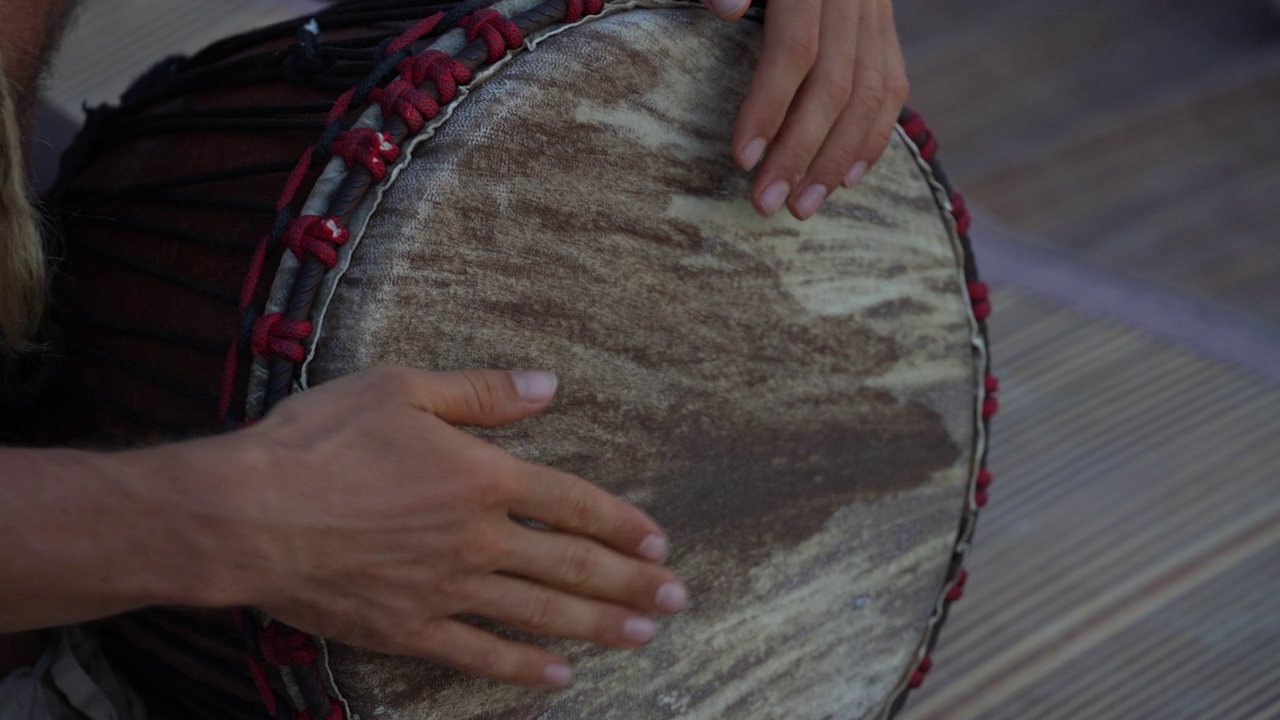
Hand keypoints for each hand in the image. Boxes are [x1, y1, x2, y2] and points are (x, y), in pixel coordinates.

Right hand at [210, 366, 684, 687]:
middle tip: (677, 598)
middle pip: (572, 564)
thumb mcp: (403, 389)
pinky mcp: (409, 629)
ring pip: (540, 613)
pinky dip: (523, 668)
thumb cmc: (320, 441)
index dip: (621, 522)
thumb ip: (483, 392)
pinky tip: (559, 676)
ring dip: (599, 625)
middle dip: (631, 582)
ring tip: (644, 635)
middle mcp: (478, 539)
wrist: (246, 514)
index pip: (573, 501)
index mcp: (483, 477)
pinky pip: (480, 655)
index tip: (658, 540)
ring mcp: (447, 591)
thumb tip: (548, 385)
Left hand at [705, 0, 908, 219]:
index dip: (769, 106)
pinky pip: (892, 84)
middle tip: (767, 205)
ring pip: (872, 92)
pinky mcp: (886, 20)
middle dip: (801, 151)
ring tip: (804, 207)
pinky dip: (872, 136)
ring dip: (837, 158)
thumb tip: (724, 9)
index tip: (742, 158)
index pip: (797, 48)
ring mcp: (876, 7)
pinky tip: (846, 178)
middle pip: (836, 84)